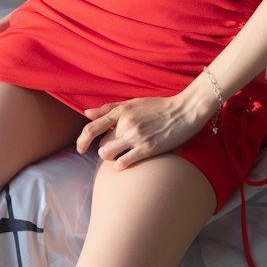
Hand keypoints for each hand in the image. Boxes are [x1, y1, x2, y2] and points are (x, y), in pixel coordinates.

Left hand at [76, 93, 211, 168]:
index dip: (82, 140)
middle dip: (105, 148)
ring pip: (108, 154)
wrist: (185, 111)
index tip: (80, 148)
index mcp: (121, 111)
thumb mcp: (133, 102)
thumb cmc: (159, 106)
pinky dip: (120, 165)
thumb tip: (86, 113)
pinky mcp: (148, 148)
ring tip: (120, 155)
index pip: (92, 128)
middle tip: (115, 148)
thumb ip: (109, 108)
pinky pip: (123, 162)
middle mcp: (126, 124)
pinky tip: (125, 162)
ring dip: (110, 157)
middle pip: (101, 144)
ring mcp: (136, 137)